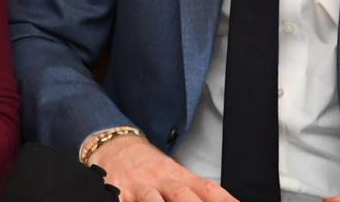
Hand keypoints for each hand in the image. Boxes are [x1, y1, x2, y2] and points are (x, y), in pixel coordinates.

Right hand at [90, 134, 237, 201]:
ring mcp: (139, 187)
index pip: (206, 189)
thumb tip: (225, 200)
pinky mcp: (117, 192)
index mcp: (178, 176)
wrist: (114, 144)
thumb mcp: (173, 172)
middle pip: (182, 196)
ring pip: (153, 201)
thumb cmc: (147, 164)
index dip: (223, 200)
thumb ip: (195, 189)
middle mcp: (161, 181)